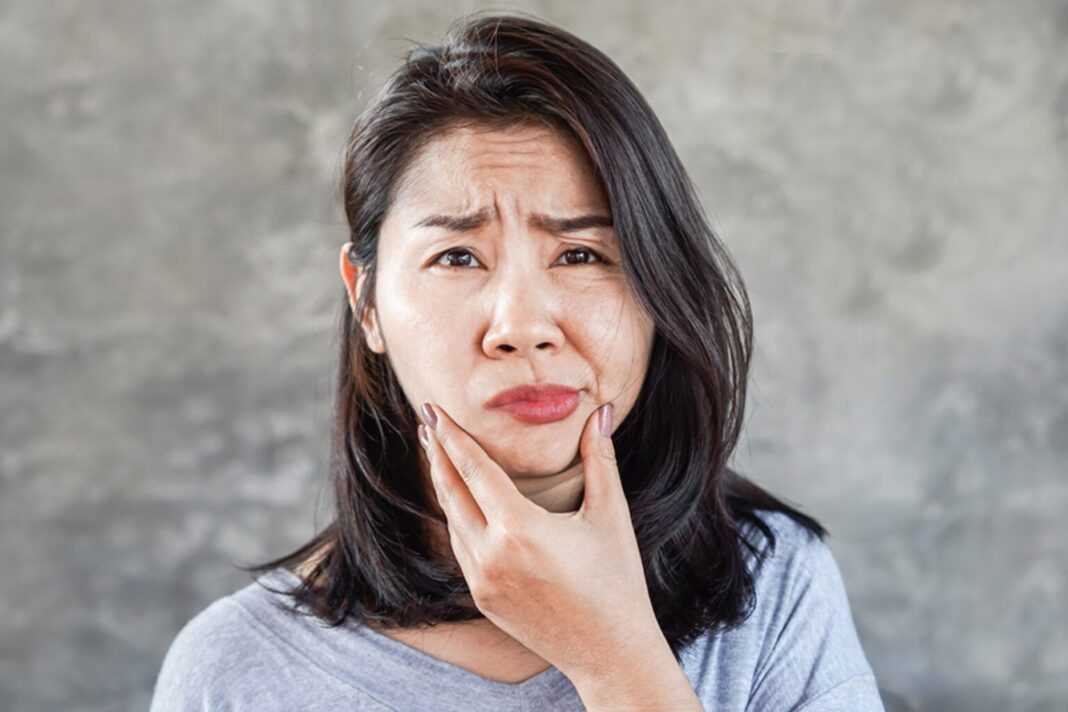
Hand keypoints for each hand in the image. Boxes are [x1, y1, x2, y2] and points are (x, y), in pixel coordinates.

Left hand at [417, 400, 661, 681]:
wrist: (609, 651)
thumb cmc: (616, 581)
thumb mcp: (610, 515)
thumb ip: (599, 458)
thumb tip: (602, 411)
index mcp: (520, 529)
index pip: (474, 470)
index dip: (451, 437)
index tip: (433, 411)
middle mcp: (492, 555)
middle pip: (451, 492)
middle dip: (437, 454)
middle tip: (427, 422)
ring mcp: (483, 580)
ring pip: (452, 522)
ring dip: (444, 486)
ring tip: (439, 456)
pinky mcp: (483, 599)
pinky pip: (461, 549)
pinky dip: (456, 519)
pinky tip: (458, 504)